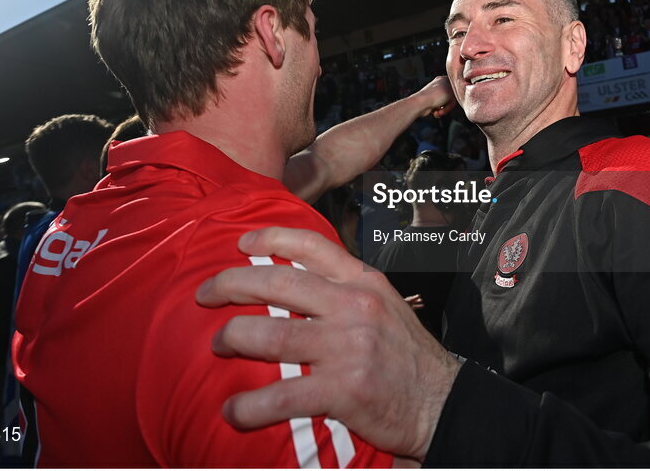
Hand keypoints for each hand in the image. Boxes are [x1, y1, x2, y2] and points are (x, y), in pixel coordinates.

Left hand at [196, 227, 459, 460]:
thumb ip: (347, 292)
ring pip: (273, 335)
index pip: (312, 246)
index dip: (270, 239)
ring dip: (233, 339)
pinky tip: (233, 410)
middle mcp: (355, 307)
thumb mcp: (387, 307)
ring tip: (217, 345)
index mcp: (364, 283)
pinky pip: (284, 395)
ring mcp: (349, 348)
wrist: (443, 404)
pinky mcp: (345, 390)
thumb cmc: (409, 358)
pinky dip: (250, 405)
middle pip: (278, 284)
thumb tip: (296, 284)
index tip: (240, 243)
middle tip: (205, 294)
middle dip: (231, 285)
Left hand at [413, 76, 455, 118]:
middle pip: (450, 97)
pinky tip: (435, 112)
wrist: (421, 104)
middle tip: (446, 108)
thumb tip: (460, 91)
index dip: (456, 95)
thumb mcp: (452, 91)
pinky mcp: (430, 102)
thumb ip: (458, 90)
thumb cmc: (436, 96)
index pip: (455, 86)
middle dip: (449, 106)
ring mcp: (434, 94)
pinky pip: (439, 108)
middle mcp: (438, 86)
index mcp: (443, 79)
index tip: (455, 99)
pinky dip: (438, 112)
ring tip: (439, 111)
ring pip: (445, 104)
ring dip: (443, 110)